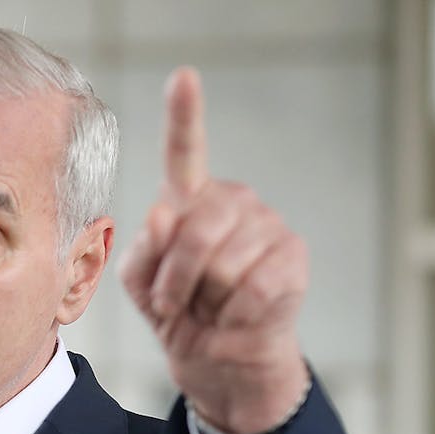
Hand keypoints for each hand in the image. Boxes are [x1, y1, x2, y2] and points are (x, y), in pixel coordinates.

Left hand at [118, 67, 309, 433]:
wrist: (217, 358)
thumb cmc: (177, 310)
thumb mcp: (141, 282)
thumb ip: (144, 248)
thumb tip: (162, 213)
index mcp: (189, 199)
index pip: (185, 150)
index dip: (184, 114)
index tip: (183, 75)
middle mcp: (231, 202)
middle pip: (193, 229)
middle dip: (174, 277)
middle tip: (176, 301)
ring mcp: (267, 226)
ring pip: (222, 263)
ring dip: (205, 299)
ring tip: (211, 305)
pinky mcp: (293, 258)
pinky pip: (252, 286)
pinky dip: (235, 312)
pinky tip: (238, 313)